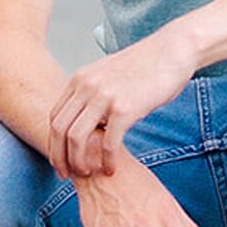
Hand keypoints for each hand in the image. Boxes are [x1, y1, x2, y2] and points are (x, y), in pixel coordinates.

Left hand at [47, 26, 195, 177]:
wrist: (172, 51)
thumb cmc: (145, 66)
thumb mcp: (108, 74)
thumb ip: (93, 93)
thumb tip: (86, 118)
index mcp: (80, 79)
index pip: (54, 117)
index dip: (54, 143)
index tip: (61, 160)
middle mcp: (87, 86)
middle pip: (59, 130)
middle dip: (59, 157)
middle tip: (67, 175)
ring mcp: (105, 96)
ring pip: (77, 139)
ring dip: (79, 162)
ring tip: (88, 174)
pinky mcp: (125, 108)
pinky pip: (108, 142)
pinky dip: (107, 160)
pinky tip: (112, 169)